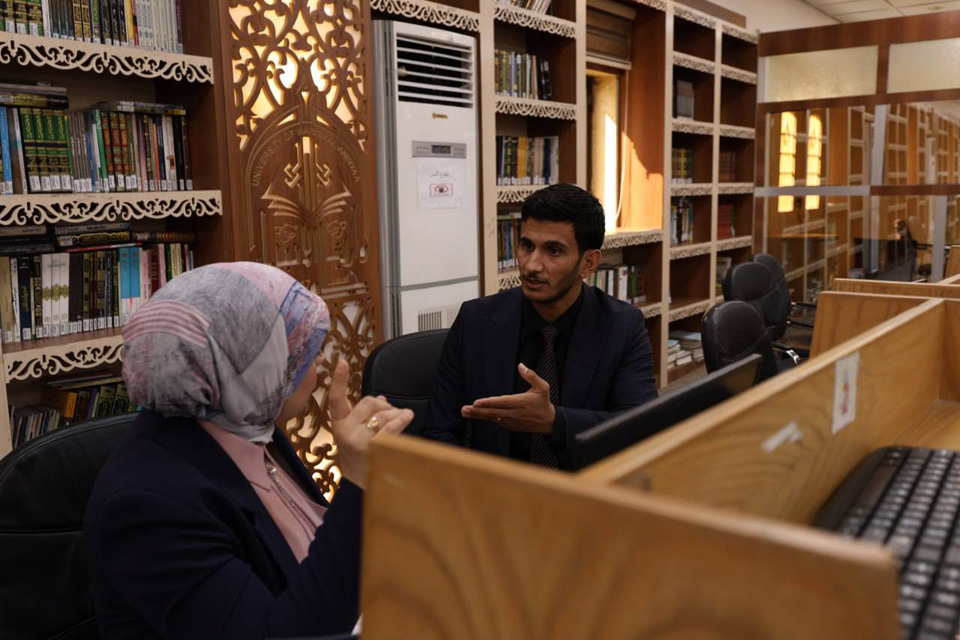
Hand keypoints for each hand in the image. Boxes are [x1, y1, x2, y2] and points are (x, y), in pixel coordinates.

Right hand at [327, 359, 413, 488]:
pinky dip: (401, 418)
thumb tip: (381, 398)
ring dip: (395, 414)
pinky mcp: (373, 448)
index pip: (336, 399)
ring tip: (400, 421)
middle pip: (369, 402)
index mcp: (339, 425)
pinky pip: (391, 426)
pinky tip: (407, 416)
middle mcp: (345, 431)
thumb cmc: (361, 457)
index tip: (342, 362)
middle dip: (383, 405)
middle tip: (391, 413)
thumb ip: (366, 415)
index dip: (339, 380)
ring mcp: (358, 440)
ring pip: (382, 413)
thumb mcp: (356, 434)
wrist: (361, 487)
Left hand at [460, 363, 555, 433]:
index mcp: (521, 402)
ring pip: (492, 418)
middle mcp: (514, 413)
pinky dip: (485, 418)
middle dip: (478, 411)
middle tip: (464, 409)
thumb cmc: (543, 402)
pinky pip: (496, 422)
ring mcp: (511, 421)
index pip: (502, 402)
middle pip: (493, 412)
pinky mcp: (510, 426)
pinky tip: (475, 415)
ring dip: (477, 416)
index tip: (476, 402)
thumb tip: (520, 365)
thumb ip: (531, 376)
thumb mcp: (543, 387)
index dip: (488, 403)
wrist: (548, 422)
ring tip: (465, 412)